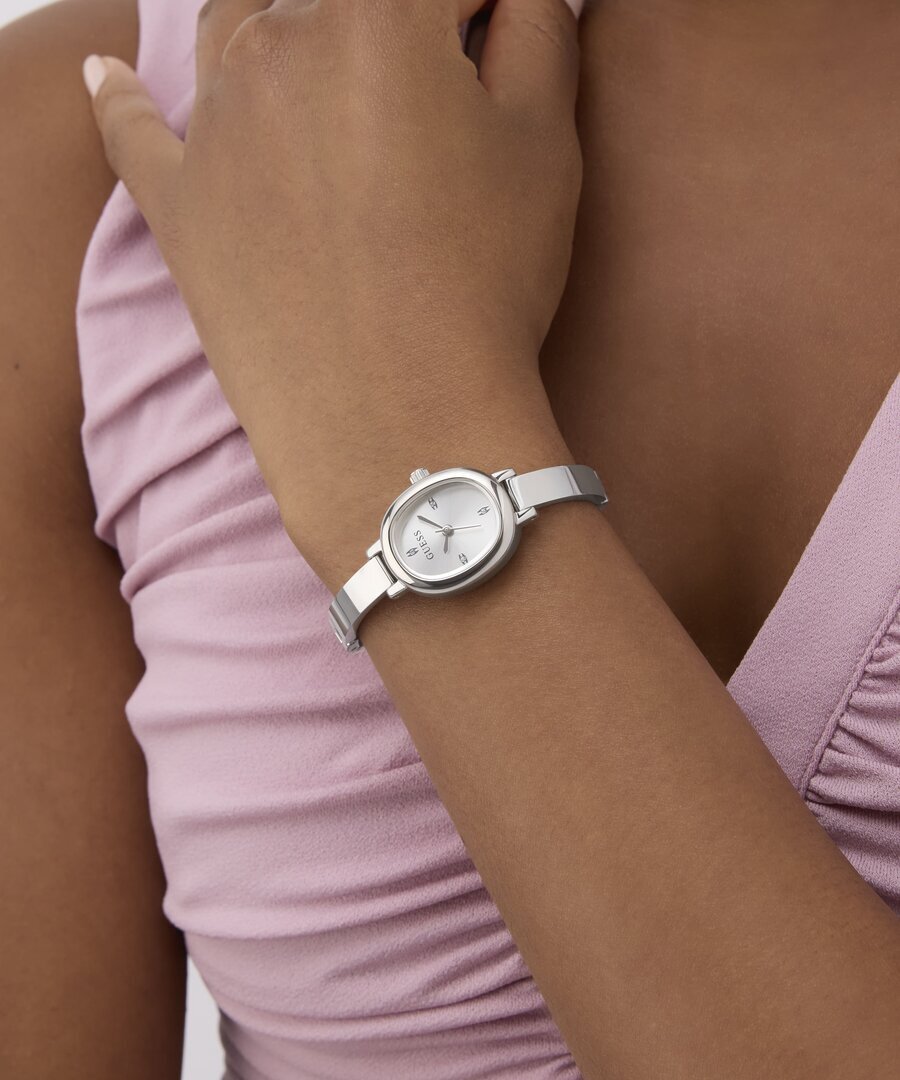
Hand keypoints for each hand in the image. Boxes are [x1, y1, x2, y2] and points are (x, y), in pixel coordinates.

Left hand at [82, 0, 582, 583]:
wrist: (400, 419)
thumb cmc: (485, 281)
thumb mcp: (545, 142)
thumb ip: (533, 32)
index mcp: (378, 11)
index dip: (479, 12)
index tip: (496, 45)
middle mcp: (278, 42)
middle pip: (337, 2)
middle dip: (397, 33)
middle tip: (434, 108)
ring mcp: (212, 122)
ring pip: (237, 28)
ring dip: (288, 38)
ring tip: (329, 83)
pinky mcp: (176, 202)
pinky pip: (132, 128)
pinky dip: (119, 95)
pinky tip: (105, 70)